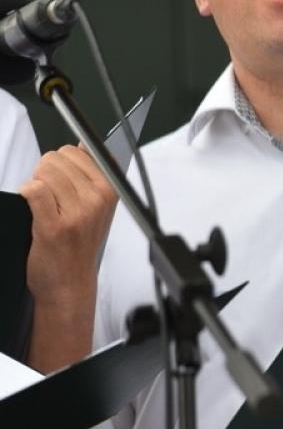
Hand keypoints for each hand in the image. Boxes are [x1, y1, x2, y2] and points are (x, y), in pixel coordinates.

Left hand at [21, 145, 116, 298]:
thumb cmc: (80, 246)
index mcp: (110, 190)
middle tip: (50, 197)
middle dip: (46, 173)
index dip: (62, 163)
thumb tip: (84, 145)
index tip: (63, 181)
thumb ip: (92, 174)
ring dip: (35, 185)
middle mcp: (97, 199)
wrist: (70, 284)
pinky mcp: (53, 225)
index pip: (77, 151)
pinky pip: (33, 190)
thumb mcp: (98, 207)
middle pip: (56, 159)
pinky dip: (27, 195)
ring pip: (43, 172)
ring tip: (44, 206)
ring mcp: (76, 213)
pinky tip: (34, 210)